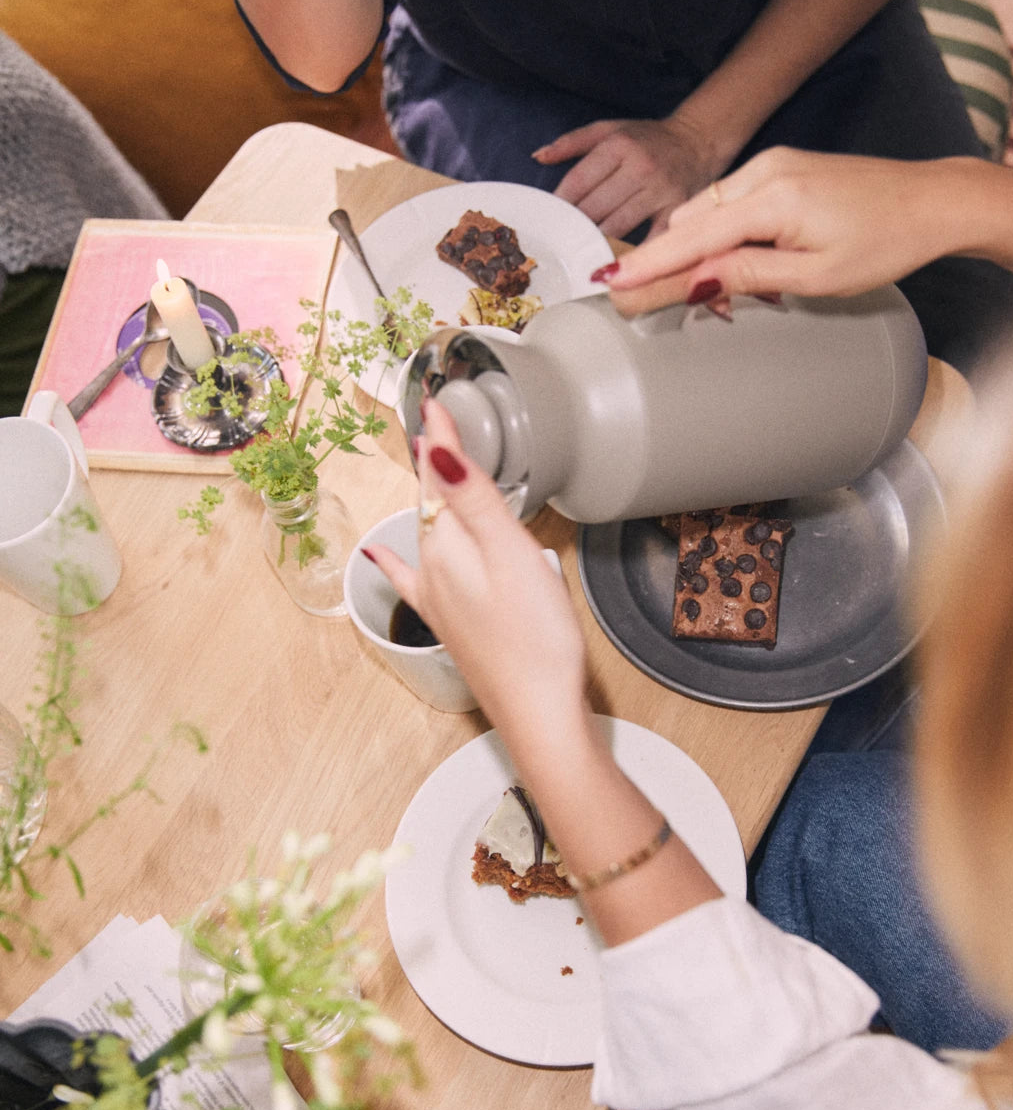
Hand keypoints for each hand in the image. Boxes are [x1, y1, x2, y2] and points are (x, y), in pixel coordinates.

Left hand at [364, 404, 588, 741]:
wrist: (538, 714)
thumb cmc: (535, 640)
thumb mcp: (510, 554)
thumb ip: (470, 497)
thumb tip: (431, 445)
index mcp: (447, 545)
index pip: (436, 474)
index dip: (439, 435)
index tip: (433, 395)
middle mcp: (432, 569)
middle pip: (434, 502)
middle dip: (440, 463)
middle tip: (446, 417)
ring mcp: (437, 598)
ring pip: (432, 532)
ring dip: (434, 498)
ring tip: (437, 462)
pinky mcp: (449, 623)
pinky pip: (413, 579)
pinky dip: (395, 560)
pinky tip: (377, 554)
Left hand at [533, 117, 717, 239]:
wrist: (699, 141)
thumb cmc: (649, 139)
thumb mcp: (610, 128)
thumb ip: (572, 142)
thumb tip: (538, 156)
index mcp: (619, 145)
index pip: (578, 182)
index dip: (559, 206)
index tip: (548, 223)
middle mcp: (640, 167)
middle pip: (594, 208)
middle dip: (574, 228)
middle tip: (559, 245)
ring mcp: (661, 191)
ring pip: (616, 227)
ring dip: (595, 244)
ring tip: (579, 257)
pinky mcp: (678, 211)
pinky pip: (650, 241)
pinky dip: (632, 256)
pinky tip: (614, 269)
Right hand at [604, 147, 963, 314]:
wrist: (931, 201)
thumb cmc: (885, 241)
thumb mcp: (816, 275)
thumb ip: (748, 275)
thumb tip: (692, 283)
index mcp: (774, 199)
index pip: (692, 238)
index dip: (647, 266)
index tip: (608, 285)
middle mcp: (765, 171)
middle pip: (689, 221)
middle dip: (664, 263)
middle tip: (644, 302)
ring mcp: (772, 165)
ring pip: (705, 212)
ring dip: (692, 251)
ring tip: (695, 292)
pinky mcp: (781, 168)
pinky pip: (728, 203)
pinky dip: (715, 234)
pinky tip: (728, 263)